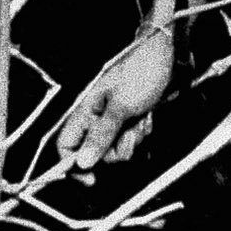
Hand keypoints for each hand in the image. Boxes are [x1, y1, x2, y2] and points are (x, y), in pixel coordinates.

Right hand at [55, 27, 175, 168]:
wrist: (165, 52)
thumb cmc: (141, 73)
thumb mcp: (121, 106)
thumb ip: (101, 136)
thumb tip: (82, 163)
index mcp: (85, 111)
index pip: (65, 146)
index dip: (73, 166)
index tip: (93, 179)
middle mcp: (96, 116)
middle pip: (95, 152)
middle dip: (115, 151)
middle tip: (129, 135)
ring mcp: (114, 116)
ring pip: (116, 147)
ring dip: (132, 139)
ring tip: (141, 120)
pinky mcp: (130, 116)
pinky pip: (131, 137)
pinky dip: (141, 131)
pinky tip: (148, 116)